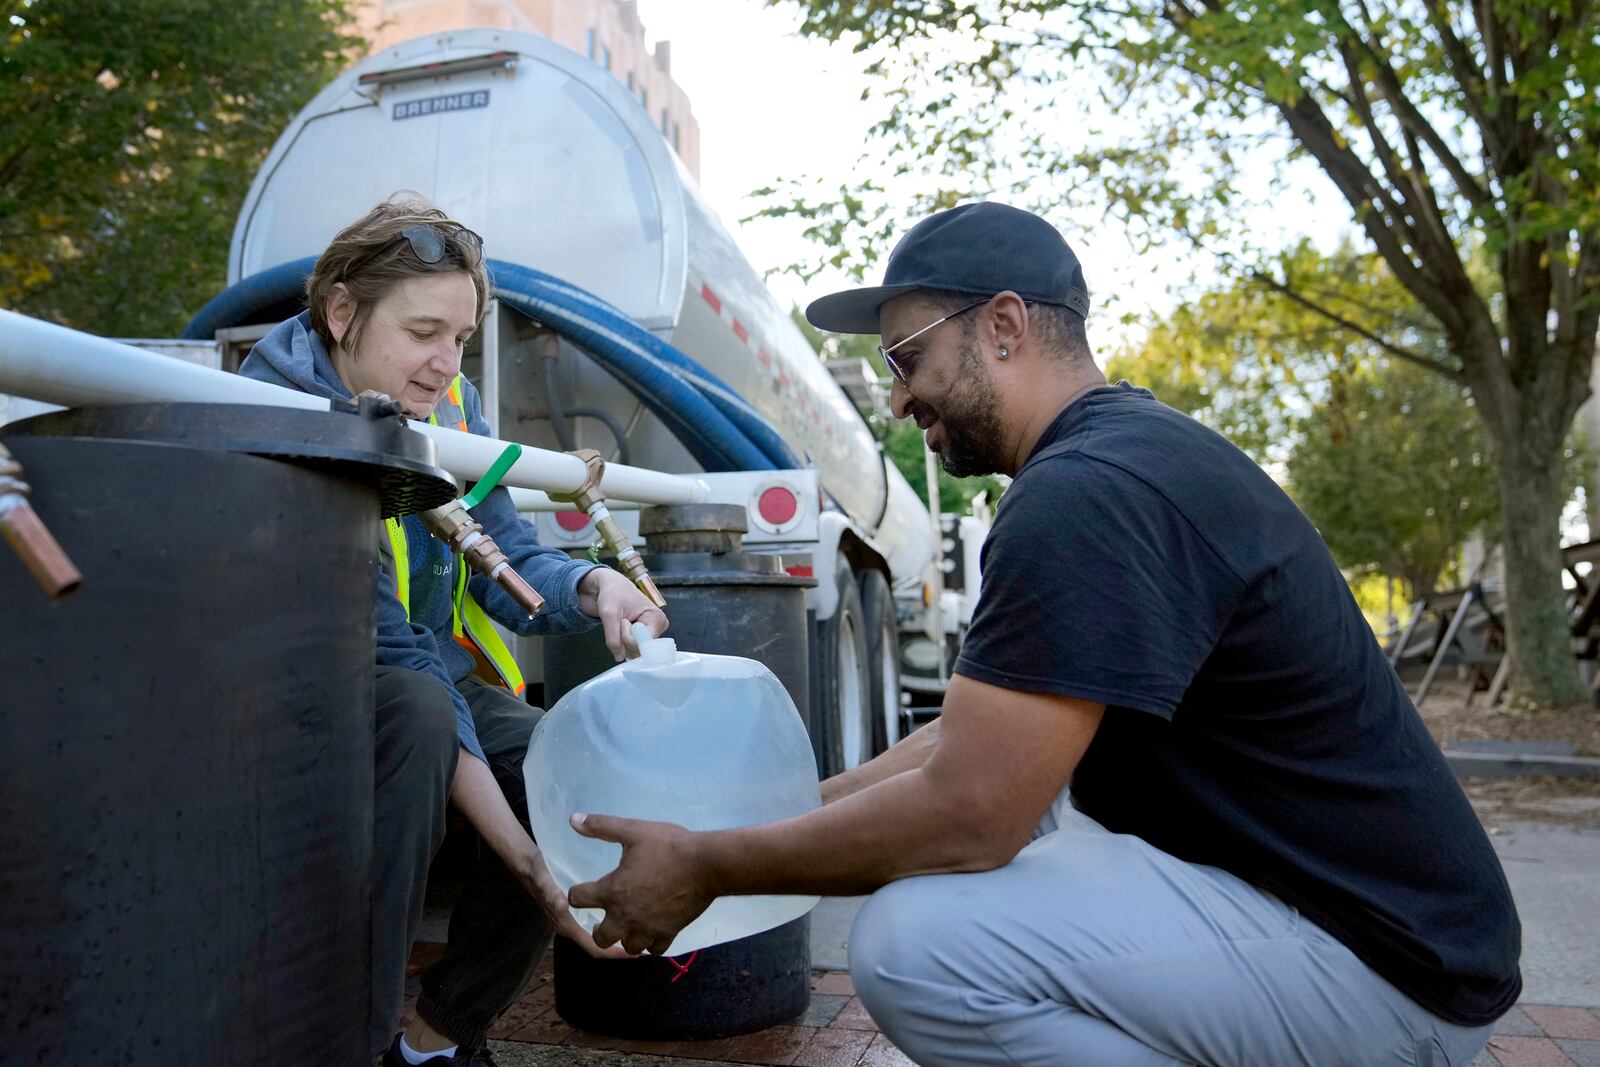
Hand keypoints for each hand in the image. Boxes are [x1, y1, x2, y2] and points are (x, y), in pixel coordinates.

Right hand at [507, 836, 633, 959]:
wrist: (523, 860)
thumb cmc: (534, 868)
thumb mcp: (541, 876)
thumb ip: (550, 892)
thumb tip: (563, 906)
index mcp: (564, 922)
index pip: (592, 946)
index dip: (614, 953)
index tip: (635, 954)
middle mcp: (569, 924)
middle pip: (599, 944)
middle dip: (621, 946)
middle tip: (648, 941)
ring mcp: (572, 918)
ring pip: (599, 933)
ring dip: (618, 934)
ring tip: (642, 927)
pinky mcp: (575, 909)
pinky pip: (596, 921)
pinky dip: (612, 922)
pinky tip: (628, 913)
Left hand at [566, 813, 713, 955]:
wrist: (706, 864)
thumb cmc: (668, 846)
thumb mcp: (633, 830)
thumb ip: (602, 826)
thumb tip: (573, 819)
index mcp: (612, 891)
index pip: (578, 899)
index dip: (578, 892)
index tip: (584, 889)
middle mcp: (625, 916)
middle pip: (600, 938)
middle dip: (599, 928)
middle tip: (605, 917)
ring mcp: (648, 928)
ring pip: (628, 947)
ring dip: (626, 937)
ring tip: (630, 924)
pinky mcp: (668, 933)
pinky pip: (654, 949)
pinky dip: (651, 942)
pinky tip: (653, 929)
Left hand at [578, 566, 668, 660]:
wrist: (612, 587)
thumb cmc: (613, 594)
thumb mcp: (609, 613)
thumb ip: (613, 637)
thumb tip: (619, 657)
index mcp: (657, 618)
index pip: (644, 643)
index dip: (628, 637)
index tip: (623, 621)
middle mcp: (659, 627)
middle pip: (641, 649)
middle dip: (624, 639)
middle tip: (621, 621)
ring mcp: (653, 633)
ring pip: (636, 651)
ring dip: (623, 641)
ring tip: (622, 623)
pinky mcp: (645, 637)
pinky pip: (633, 649)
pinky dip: (624, 642)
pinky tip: (624, 628)